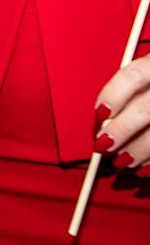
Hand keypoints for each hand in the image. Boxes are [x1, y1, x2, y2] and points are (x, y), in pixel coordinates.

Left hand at [96, 54, 149, 172]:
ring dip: (140, 150)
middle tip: (103, 145)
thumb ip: (134, 89)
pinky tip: (144, 167)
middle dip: (121, 131)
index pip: (133, 76)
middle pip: (145, 109)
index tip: (99, 114)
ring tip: (123, 160)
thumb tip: (104, 117)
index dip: (112, 95)